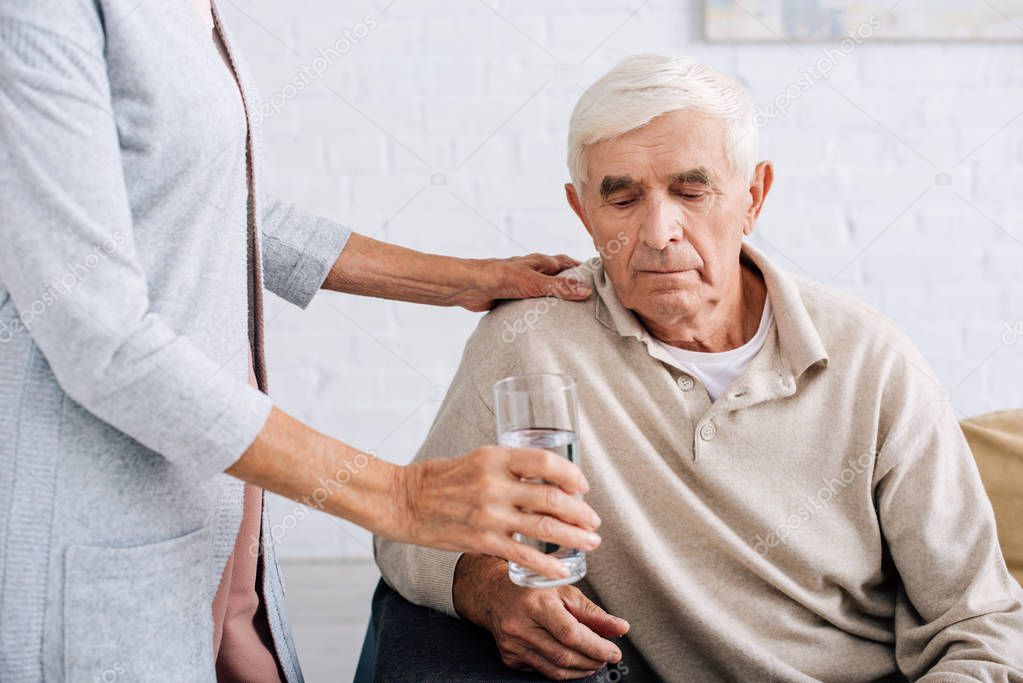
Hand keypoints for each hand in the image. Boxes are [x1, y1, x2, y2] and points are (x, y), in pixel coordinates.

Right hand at [392, 446, 601, 579]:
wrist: (405, 501)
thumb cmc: (441, 479)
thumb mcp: (478, 459)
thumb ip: (510, 467)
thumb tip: (547, 479)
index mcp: (495, 457)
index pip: (545, 462)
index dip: (571, 474)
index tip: (583, 486)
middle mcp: (494, 485)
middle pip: (552, 498)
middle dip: (581, 512)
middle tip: (594, 521)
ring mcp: (489, 515)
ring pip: (544, 527)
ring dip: (574, 537)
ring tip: (590, 542)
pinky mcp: (482, 541)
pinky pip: (524, 555)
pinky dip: (548, 564)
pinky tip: (563, 568)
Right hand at [454, 554, 629, 680]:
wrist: (492, 592)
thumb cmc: (530, 587)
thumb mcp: (564, 590)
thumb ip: (593, 612)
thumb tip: (619, 628)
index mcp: (536, 604)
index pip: (570, 634)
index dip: (596, 647)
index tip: (614, 652)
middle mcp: (521, 626)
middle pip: (564, 655)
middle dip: (592, 661)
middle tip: (606, 657)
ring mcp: (512, 645)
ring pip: (554, 669)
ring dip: (580, 670)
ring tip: (593, 661)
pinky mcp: (509, 657)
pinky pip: (542, 671)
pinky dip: (562, 670)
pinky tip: (572, 661)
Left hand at [461, 253, 592, 311]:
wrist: (469, 287)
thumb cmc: (499, 276)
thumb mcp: (534, 282)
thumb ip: (559, 287)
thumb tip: (586, 290)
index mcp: (541, 262)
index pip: (569, 263)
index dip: (584, 269)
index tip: (600, 280)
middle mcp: (534, 271)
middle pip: (559, 277)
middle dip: (573, 286)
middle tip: (590, 301)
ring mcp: (524, 284)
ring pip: (546, 291)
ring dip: (556, 300)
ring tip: (573, 315)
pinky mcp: (514, 297)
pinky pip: (533, 304)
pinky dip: (541, 311)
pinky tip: (547, 322)